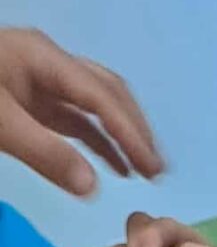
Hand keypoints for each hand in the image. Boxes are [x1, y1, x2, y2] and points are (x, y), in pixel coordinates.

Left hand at [0, 27, 161, 196]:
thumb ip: (44, 154)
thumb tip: (93, 188)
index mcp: (42, 58)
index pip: (100, 95)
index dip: (131, 131)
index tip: (154, 168)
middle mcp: (47, 62)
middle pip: (107, 91)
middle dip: (135, 129)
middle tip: (158, 171)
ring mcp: (38, 77)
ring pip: (93, 104)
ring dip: (120, 135)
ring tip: (143, 171)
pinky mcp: (28, 96)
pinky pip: (74, 117)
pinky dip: (96, 140)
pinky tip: (111, 167)